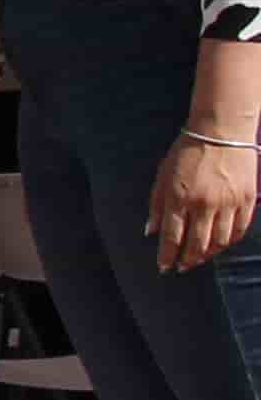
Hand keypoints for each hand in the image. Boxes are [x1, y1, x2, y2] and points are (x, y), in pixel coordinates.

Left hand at [152, 137, 257, 273]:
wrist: (221, 131)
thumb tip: (151, 232)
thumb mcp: (163, 176)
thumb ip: (157, 206)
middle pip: (197, 244)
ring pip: (220, 241)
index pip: (173, 237)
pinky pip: (240, 230)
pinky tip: (221, 245)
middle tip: (182, 267)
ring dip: (209, 254)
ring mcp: (229, 203)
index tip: (164, 268)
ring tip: (200, 258)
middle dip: (188, 260)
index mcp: (180, 198)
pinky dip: (229, 241)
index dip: (168, 256)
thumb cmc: (186, 153)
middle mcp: (205, 204)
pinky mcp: (247, 199)